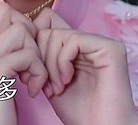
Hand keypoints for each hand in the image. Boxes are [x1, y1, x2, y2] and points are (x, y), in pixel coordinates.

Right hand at [0, 3, 47, 124]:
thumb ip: (0, 53)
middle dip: (26, 29)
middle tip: (29, 56)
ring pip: (20, 30)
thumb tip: (21, 32)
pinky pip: (27, 55)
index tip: (20, 47)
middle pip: (3, 10)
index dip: (11, 21)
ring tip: (31, 76)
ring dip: (35, 53)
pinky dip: (38, 72)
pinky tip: (33, 89)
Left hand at [33, 8, 136, 124]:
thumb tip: (26, 28)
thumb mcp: (50, 77)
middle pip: (49, 30)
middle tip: (45, 86)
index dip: (35, 48)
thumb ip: (42, 54)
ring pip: (58, 34)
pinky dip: (62, 62)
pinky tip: (66, 81)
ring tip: (56, 88)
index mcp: (79, 47)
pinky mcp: (112, 48)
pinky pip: (73, 41)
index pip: (47, 25)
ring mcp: (103, 43)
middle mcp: (92, 41)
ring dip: (50, 64)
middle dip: (41, 59)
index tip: (32, 75)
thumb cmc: (78, 111)